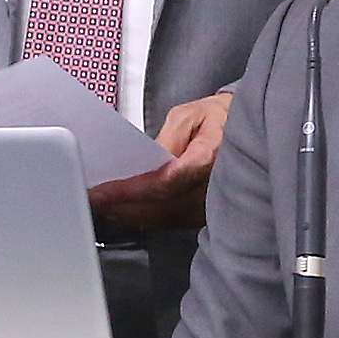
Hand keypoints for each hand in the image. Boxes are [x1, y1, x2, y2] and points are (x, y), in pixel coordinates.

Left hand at [88, 90, 229, 231]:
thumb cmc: (218, 118)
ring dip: (130, 216)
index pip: (164, 182)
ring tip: (102, 207)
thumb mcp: (190, 114)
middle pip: (159, 207)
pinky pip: (171, 223)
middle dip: (122, 206)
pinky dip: (145, 219)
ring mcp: (210, 205)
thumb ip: (167, 137)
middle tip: (92, 200)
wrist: (246, 132)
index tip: (103, 192)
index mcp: (208, 157)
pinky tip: (126, 214)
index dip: (131, 191)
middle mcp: (211, 187)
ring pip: (163, 219)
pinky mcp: (205, 214)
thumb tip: (148, 161)